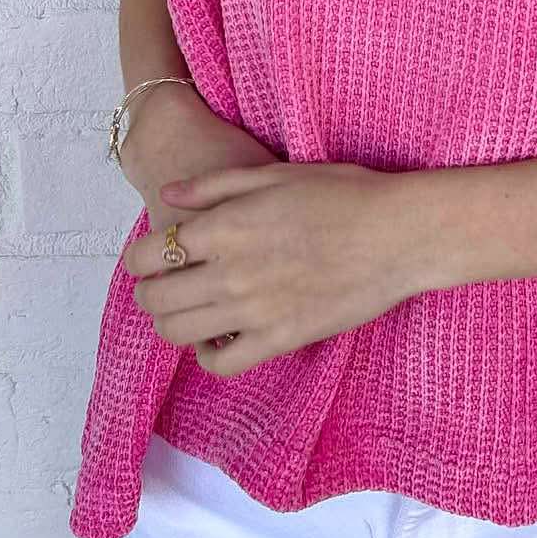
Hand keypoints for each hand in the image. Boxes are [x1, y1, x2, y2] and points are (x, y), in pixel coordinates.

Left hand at [122, 160, 421, 377]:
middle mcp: (230, 272)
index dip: (136, 258)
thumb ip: (215, 185)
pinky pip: (222, 363)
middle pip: (156, 298)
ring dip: (169, 323)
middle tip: (159, 285)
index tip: (145, 257)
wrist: (400, 234)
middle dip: (147, 292)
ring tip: (182, 311)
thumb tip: (169, 196)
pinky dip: (207, 355)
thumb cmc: (344, 194)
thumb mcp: (275, 174)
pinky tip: (215, 338)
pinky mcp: (280, 339)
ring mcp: (254, 311)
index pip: (150, 252)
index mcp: (225, 226)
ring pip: (179, 333)